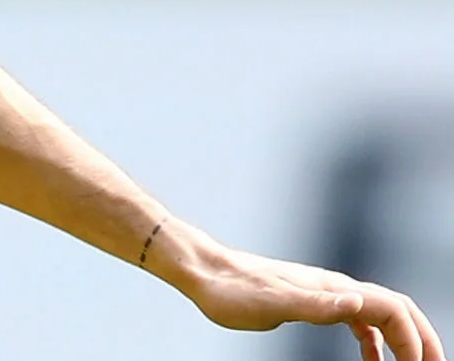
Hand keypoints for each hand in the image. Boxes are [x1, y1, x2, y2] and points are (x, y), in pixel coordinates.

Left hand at [182, 245, 442, 360]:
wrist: (202, 270)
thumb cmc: (232, 291)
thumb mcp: (274, 305)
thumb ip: (317, 305)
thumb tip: (360, 303)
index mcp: (333, 289)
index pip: (394, 311)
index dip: (415, 341)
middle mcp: (335, 287)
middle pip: (397, 309)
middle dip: (421, 340)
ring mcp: (323, 293)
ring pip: (380, 315)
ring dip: (402, 341)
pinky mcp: (309, 300)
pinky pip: (356, 320)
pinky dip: (374, 340)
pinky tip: (372, 360)